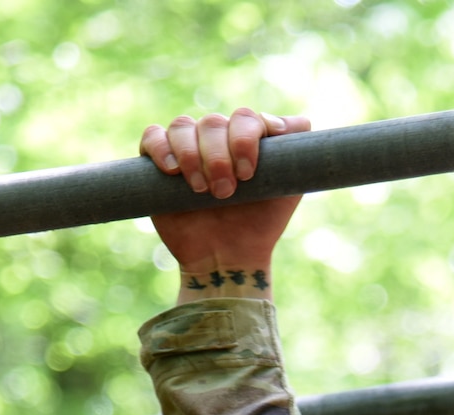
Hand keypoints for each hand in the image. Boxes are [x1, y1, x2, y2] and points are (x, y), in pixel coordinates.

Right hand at [139, 108, 310, 300]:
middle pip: (213, 122)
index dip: (245, 137)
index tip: (248, 173)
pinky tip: (173, 171)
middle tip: (225, 192)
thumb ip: (297, 155)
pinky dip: (161, 148)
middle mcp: (217, 138)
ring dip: (192, 156)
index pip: (245, 117)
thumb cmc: (259, 226)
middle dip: (219, 157)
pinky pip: (153, 137)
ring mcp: (188, 148)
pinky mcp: (159, 164)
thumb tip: (301, 122)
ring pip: (183, 126)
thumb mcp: (288, 191)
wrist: (227, 259)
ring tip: (202, 190)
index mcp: (247, 138)